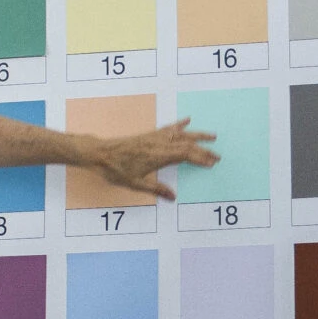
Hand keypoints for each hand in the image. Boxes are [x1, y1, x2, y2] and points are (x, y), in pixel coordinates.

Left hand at [81, 119, 217, 200]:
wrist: (99, 154)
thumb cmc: (116, 170)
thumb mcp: (135, 183)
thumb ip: (156, 189)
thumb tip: (173, 197)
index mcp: (158, 156)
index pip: (185, 155)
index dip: (200, 158)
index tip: (212, 163)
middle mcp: (159, 144)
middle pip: (187, 144)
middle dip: (204, 150)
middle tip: (218, 156)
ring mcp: (154, 138)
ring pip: (181, 134)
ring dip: (197, 135)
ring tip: (212, 136)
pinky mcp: (149, 135)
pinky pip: (168, 128)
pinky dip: (179, 125)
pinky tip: (187, 121)